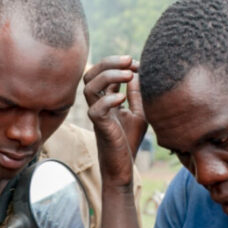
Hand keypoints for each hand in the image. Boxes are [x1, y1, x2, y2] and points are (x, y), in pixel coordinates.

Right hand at [83, 56, 145, 188]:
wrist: (123, 168)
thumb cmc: (129, 141)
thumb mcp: (138, 112)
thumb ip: (136, 94)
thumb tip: (136, 72)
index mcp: (106, 99)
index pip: (104, 72)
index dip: (118, 63)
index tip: (137, 63)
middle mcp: (98, 104)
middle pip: (91, 74)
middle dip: (109, 62)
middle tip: (130, 60)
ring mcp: (97, 115)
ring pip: (88, 87)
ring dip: (109, 76)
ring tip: (129, 74)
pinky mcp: (100, 128)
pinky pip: (95, 109)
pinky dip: (109, 100)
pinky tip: (123, 99)